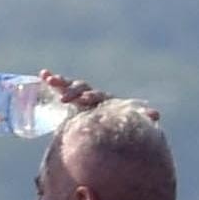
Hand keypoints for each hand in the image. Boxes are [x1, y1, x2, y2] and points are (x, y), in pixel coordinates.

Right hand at [36, 69, 157, 121]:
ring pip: (68, 86)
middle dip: (72, 90)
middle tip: (64, 97)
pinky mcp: (67, 99)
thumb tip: (156, 114)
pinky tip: (42, 74)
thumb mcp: (127, 120)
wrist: (106, 124)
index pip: (95, 95)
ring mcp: (77, 95)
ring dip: (59, 82)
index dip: (89, 96)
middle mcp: (89, 94)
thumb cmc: (117, 122)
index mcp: (102, 100)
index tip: (84, 99)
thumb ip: (140, 116)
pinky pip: (58, 89)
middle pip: (80, 88)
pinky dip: (51, 80)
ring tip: (48, 79)